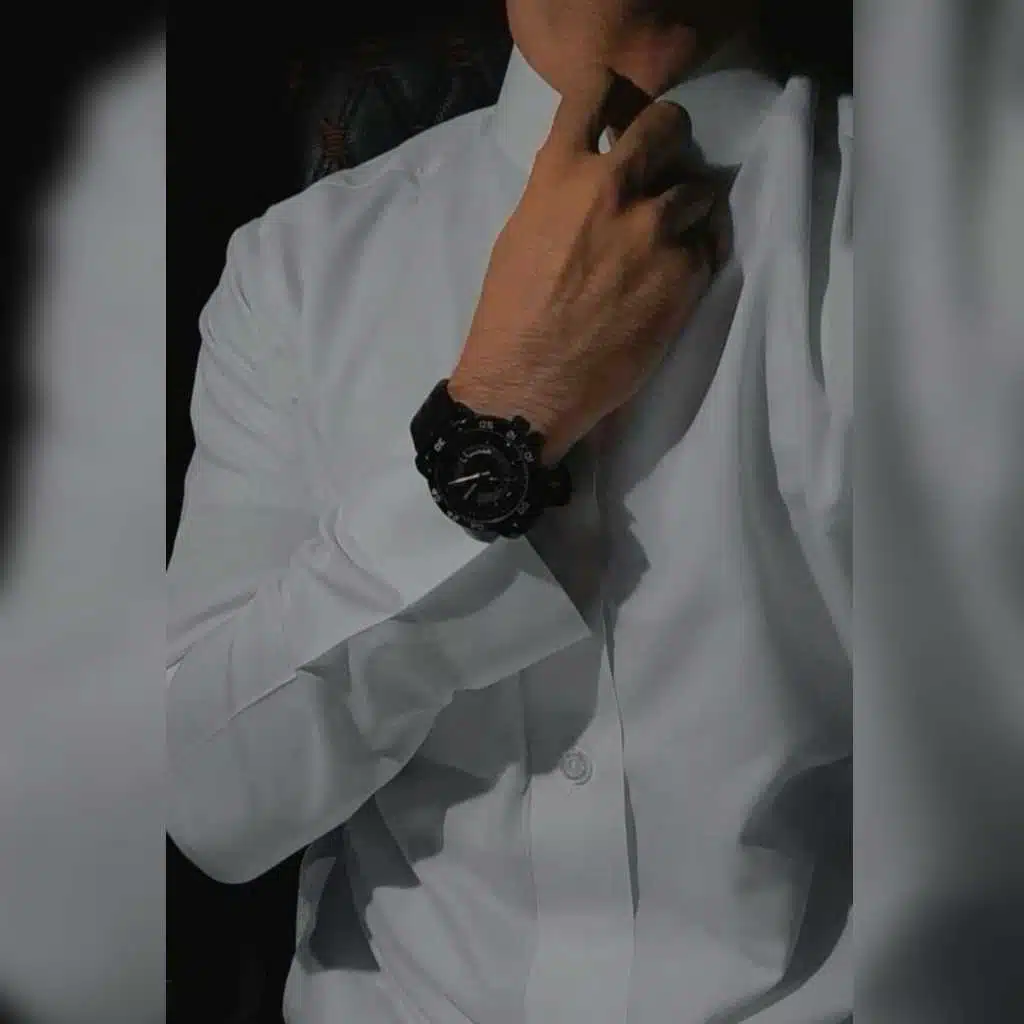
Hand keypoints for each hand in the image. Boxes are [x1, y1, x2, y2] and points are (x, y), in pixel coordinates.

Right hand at [449, 67, 725, 463]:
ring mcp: (655, 230)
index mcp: (561, 174)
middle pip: (666, 125)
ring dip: (689, 205)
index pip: (594, 94)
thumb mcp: (520, 236)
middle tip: (666, 161)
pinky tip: (676, 277)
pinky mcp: (685, 274)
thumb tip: (591, 180)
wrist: (529, 385)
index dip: (612, 94)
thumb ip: (559, 195)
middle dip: (669, 138)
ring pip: (700, 189)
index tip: (620, 108)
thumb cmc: (510, 316)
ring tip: (675, 233)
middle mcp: (614, 189)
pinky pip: (707, 246)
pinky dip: (696, 256)